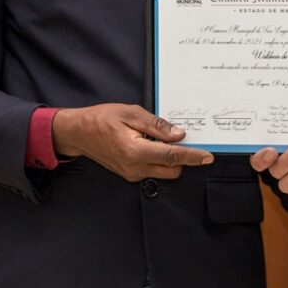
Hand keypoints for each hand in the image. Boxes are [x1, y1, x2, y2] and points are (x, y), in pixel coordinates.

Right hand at [52, 103, 212, 181]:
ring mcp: (131, 174)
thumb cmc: (101, 119)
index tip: (208, 157)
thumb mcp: (131, 113)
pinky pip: (153, 170)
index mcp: (135, 152)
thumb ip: (157, 125)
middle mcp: (134, 168)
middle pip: (172, 170)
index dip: (193, 156)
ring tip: (160, 137)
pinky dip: (159, 159)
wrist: (78, 133)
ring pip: (163, 172)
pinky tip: (150, 143)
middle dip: (182, 157)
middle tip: (184, 138)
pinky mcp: (129, 174)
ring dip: (170, 158)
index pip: (172, 157)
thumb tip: (179, 134)